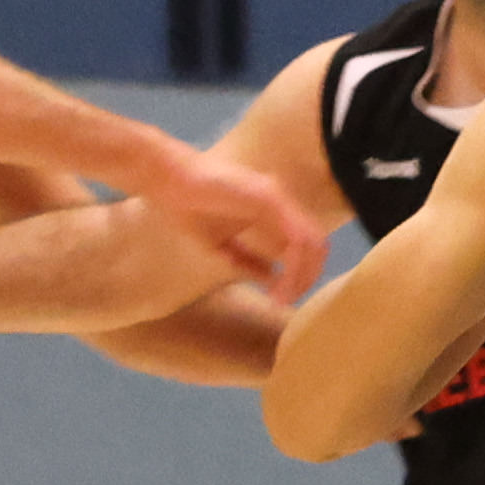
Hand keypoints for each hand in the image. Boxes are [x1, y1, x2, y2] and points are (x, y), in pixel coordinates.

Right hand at [151, 144, 327, 300]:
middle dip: (307, 278)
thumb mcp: (221, 246)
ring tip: (281, 298)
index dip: (301, 274)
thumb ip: (247, 260)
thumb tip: (271, 278)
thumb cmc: (188, 208)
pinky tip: (278, 283)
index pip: (305, 243)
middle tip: (286, 301)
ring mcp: (278, 198)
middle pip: (316, 244)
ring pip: (311, 243)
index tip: (282, 297)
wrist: (168, 183)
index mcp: (273, 211)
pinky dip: (293, 264)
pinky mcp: (270, 199)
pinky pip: (295, 237)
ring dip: (301, 276)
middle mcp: (282, 202)